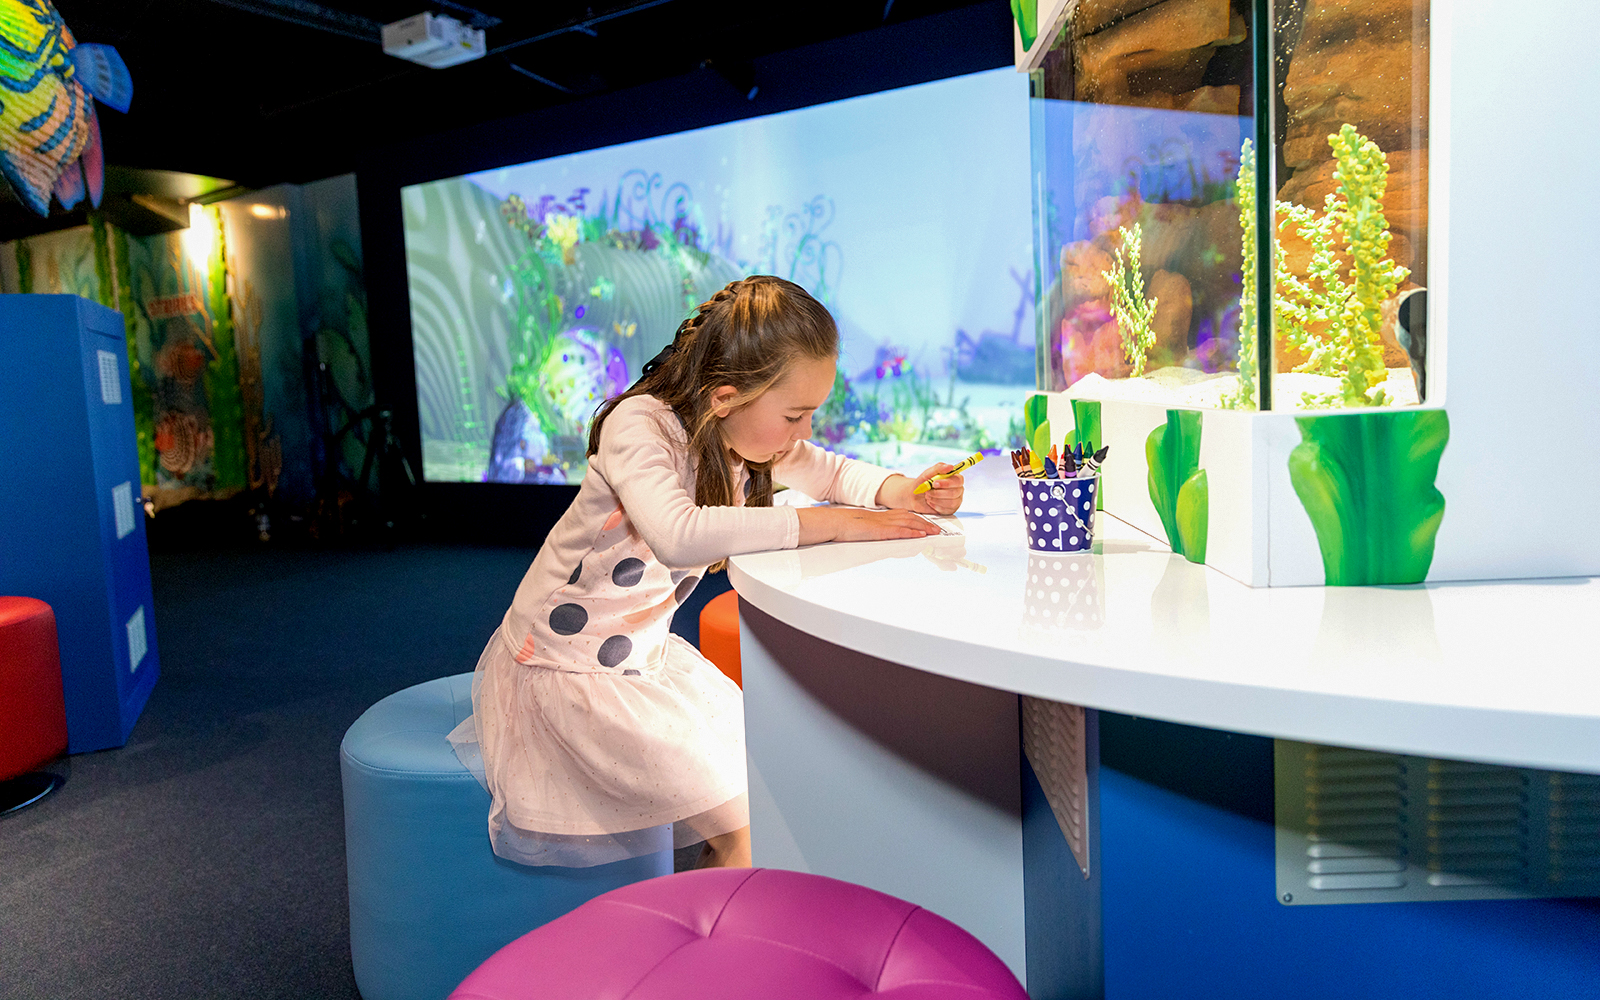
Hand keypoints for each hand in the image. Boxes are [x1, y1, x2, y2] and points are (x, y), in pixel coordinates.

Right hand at [796, 505, 941, 544]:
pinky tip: (920, 535)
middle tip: (938, 529)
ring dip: (923, 527)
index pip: (904, 516)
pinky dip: (911, 532)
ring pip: (908, 523)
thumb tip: (881, 535)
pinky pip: (899, 531)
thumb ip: (875, 530)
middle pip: (910, 518)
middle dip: (926, 523)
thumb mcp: (864, 526)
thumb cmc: (846, 526)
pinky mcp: (879, 531)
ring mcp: (883, 523)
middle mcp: (885, 518)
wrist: (835, 522)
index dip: (918, 519)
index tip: (927, 524)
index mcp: (881, 516)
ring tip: (935, 532)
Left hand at [876, 464, 965, 516]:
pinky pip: (948, 509)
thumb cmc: (918, 484)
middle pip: (957, 491)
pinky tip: (930, 504)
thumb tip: (950, 466)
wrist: (911, 496)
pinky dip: (938, 507)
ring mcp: (954, 499)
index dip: (949, 482)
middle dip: (940, 493)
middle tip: (928, 492)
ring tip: (928, 497)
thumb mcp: (926, 474)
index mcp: (953, 478)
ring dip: (938, 500)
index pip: (959, 479)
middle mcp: (956, 488)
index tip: (936, 483)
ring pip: (952, 501)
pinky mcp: (949, 509)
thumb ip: (938, 468)